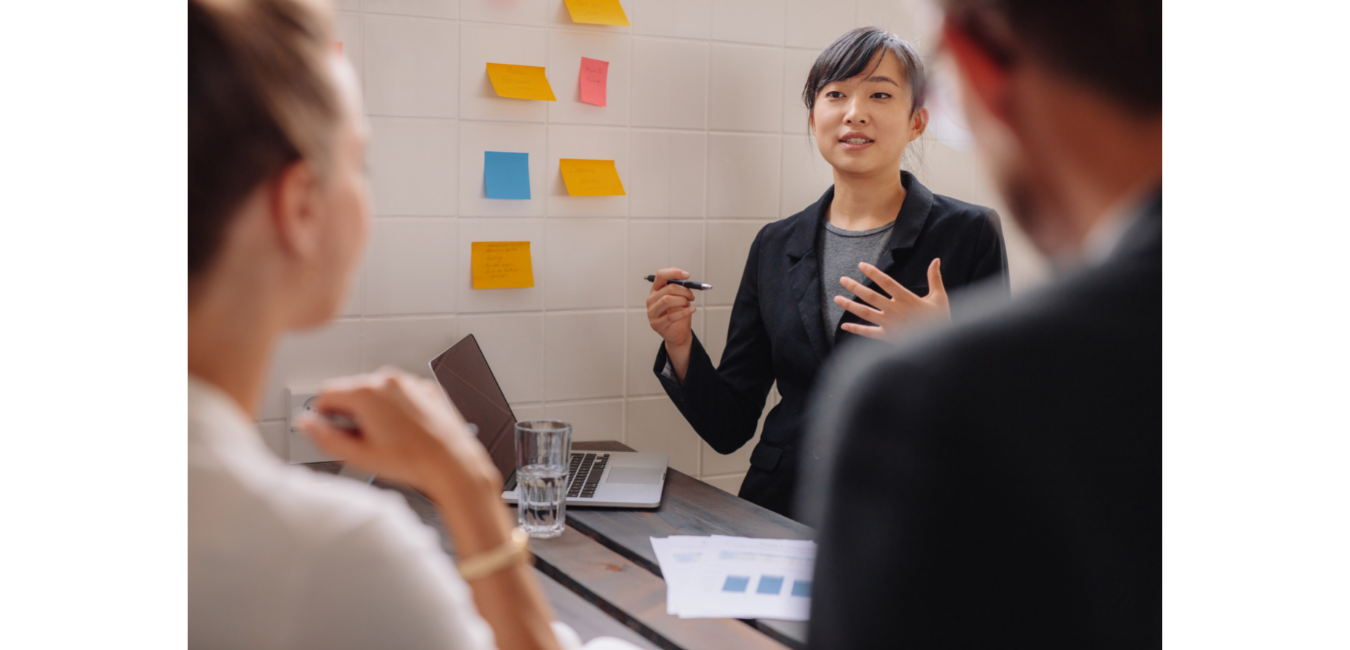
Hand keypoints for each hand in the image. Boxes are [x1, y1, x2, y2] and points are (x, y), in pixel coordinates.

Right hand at [297, 368, 501, 495]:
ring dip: (373, 409)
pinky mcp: (426, 388)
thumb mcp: (357, 456)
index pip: (325, 393)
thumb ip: (324, 438)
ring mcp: (409, 382)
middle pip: (351, 390)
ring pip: (376, 391)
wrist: (451, 462)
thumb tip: (306, 424)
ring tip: (386, 437)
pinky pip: (400, 393)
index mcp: (366, 392)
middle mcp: (387, 380)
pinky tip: (404, 430)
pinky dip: (396, 407)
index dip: (324, 414)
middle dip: (350, 412)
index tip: (332, 429)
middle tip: (361, 439)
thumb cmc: (411, 461)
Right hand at [646, 267, 696, 348]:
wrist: (678, 333)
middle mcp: (651, 300)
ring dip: (683, 300)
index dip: (674, 273)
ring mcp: (652, 312)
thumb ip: (678, 285)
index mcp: (655, 290)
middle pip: (668, 288)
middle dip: (684, 290)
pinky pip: (671, 316)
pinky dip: (685, 312)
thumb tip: (680, 272)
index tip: (687, 275)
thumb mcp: (679, 296)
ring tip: (690, 303)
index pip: (661, 275)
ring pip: (667, 300)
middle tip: (692, 295)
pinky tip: (692, 310)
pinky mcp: (656, 324)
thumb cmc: (678, 313)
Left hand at [834, 258, 949, 338]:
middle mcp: (895, 310)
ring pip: (866, 313)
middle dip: (855, 287)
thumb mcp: (939, 297)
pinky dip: (856, 330)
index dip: (873, 272)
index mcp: (907, 298)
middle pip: (870, 296)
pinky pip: (869, 333)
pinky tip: (844, 326)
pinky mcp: (888, 336)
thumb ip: (934, 278)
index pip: (886, 282)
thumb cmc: (941, 320)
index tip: (861, 265)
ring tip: (836, 298)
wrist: (941, 345)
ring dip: (850, 306)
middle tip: (842, 280)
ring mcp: (890, 324)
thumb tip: (936, 259)